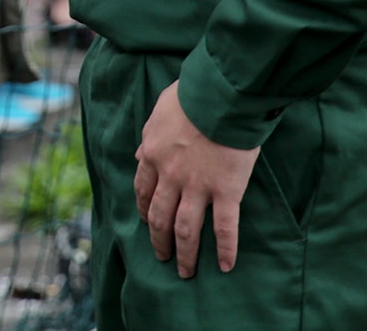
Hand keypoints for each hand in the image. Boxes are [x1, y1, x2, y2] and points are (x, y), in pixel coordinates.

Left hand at [133, 81, 260, 277]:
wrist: (219, 95)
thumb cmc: (190, 95)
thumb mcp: (158, 111)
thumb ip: (148, 135)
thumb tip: (140, 154)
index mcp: (152, 154)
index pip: (143, 190)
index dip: (143, 210)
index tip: (146, 222)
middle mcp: (170, 176)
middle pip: (159, 217)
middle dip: (159, 241)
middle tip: (163, 256)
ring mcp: (197, 186)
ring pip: (185, 229)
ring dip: (185, 254)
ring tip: (186, 272)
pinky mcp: (226, 191)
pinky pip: (225, 227)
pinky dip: (225, 249)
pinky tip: (226, 266)